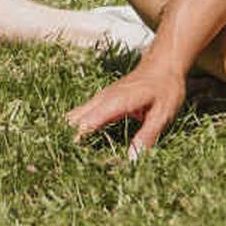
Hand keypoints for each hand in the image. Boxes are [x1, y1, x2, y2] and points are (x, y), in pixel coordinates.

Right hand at [65, 63, 190, 157]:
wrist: (164, 64)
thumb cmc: (165, 88)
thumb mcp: (162, 114)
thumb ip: (147, 137)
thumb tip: (132, 160)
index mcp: (115, 102)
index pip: (86, 123)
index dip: (75, 140)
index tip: (66, 156)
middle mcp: (102, 99)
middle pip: (74, 119)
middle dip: (65, 138)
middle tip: (60, 161)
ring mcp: (101, 98)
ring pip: (76, 116)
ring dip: (68, 132)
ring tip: (62, 154)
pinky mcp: (103, 100)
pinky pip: (84, 114)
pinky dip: (76, 127)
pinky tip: (75, 142)